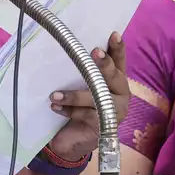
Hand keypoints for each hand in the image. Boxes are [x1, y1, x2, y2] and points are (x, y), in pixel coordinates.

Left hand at [46, 32, 128, 161]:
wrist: (74, 140)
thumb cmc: (79, 106)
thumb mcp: (81, 86)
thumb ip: (83, 73)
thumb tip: (67, 48)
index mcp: (117, 79)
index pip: (119, 61)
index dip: (117, 48)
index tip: (113, 34)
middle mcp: (121, 93)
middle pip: (114, 76)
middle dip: (104, 64)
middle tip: (94, 52)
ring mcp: (115, 110)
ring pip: (97, 96)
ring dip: (74, 95)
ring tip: (54, 95)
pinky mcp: (105, 125)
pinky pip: (85, 114)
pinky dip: (68, 110)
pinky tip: (55, 108)